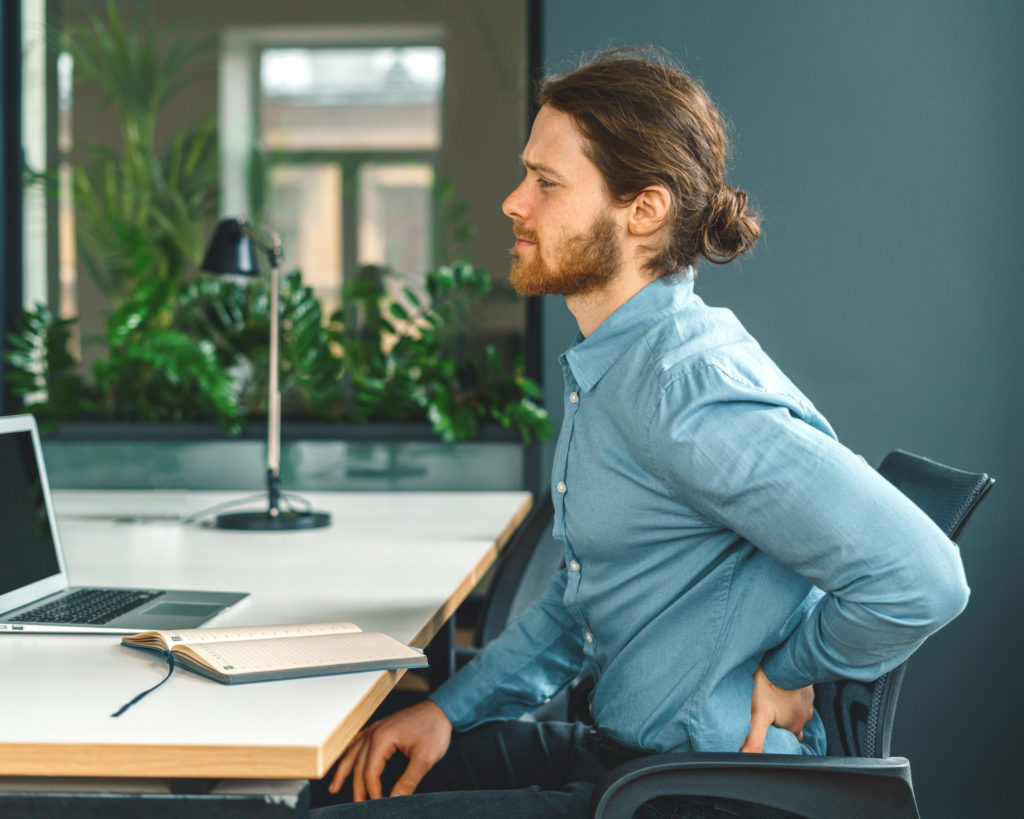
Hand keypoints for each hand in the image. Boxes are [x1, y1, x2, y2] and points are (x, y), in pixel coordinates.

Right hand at [328, 699, 452, 800]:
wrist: (441, 709)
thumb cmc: (434, 729)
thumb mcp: (425, 758)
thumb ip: (408, 781)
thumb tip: (395, 799)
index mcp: (382, 739)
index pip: (370, 773)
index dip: (372, 792)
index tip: (378, 806)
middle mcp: (374, 732)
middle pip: (359, 766)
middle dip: (358, 789)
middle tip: (358, 807)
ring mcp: (375, 729)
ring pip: (353, 753)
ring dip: (343, 772)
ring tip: (334, 788)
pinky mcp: (379, 728)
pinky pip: (357, 742)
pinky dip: (349, 754)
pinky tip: (345, 761)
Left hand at [740, 664, 814, 752]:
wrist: (786, 664)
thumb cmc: (772, 689)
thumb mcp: (759, 715)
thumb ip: (755, 738)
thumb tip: (746, 756)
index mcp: (794, 728)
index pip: (788, 741)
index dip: (779, 740)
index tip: (769, 736)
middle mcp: (804, 718)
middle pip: (794, 728)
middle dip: (784, 728)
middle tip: (771, 721)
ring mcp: (807, 703)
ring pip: (798, 713)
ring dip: (788, 712)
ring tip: (775, 706)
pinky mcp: (807, 690)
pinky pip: (800, 698)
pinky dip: (792, 698)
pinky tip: (782, 692)